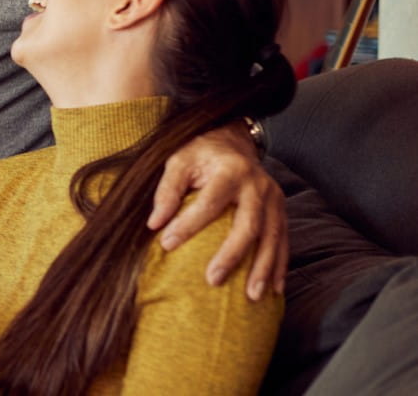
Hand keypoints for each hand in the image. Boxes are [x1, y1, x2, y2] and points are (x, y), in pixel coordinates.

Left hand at [147, 123, 286, 300]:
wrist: (233, 141)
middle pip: (249, 225)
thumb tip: (154, 224)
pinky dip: (280, 266)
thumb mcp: (179, 161)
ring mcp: (274, 199)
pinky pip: (284, 241)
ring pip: (272, 238)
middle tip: (213, 280)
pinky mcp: (281, 210)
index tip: (166, 244)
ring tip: (251, 296)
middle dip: (232, 255)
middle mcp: (258, 186)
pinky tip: (274, 289)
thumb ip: (167, 190)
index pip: (209, 203)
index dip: (188, 225)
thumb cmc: (200, 154)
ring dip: (263, 269)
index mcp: (231, 171)